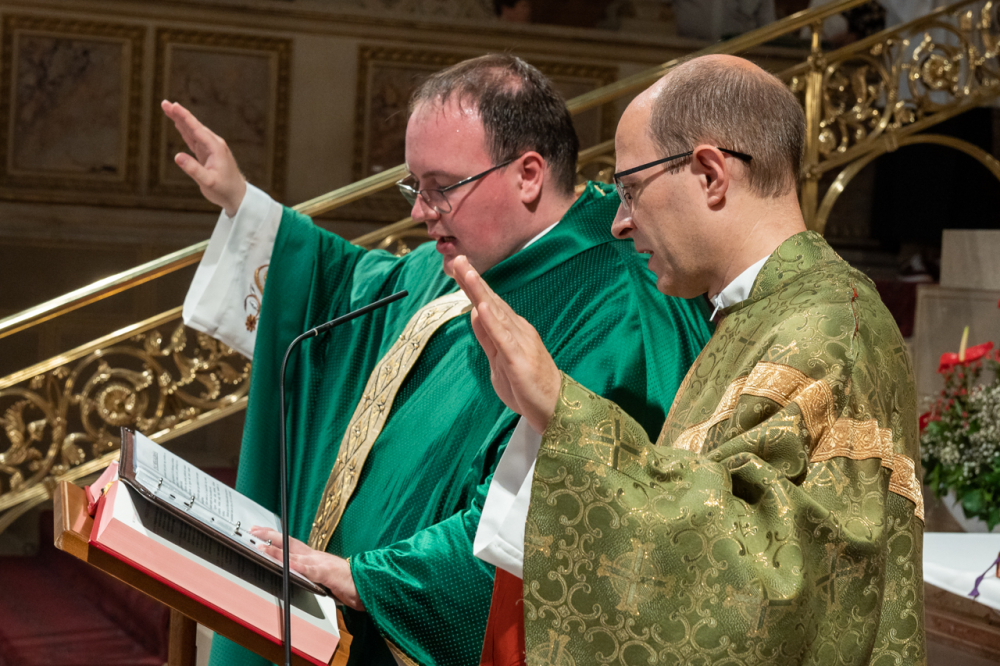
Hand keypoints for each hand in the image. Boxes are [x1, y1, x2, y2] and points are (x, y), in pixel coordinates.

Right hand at [161, 100, 246, 215]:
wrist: (237, 196)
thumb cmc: (224, 190)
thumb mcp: (208, 182)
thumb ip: (193, 169)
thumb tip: (177, 156)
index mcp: (215, 148)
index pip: (196, 129)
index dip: (184, 117)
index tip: (173, 106)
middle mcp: (214, 144)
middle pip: (194, 126)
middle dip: (179, 114)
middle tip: (165, 103)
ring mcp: (211, 148)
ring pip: (193, 131)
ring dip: (181, 120)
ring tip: (168, 108)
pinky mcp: (207, 154)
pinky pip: (194, 139)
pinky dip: (185, 130)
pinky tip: (178, 123)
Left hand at [250, 527, 364, 610]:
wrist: (368, 583)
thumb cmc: (349, 583)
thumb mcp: (325, 578)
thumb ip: (310, 575)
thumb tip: (295, 575)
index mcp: (314, 558)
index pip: (291, 545)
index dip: (275, 538)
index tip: (260, 532)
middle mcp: (316, 557)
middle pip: (290, 543)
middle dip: (270, 536)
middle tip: (253, 531)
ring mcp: (322, 564)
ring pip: (296, 555)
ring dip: (279, 551)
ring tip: (263, 547)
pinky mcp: (329, 574)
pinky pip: (311, 570)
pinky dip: (299, 566)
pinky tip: (288, 565)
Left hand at [452, 255, 559, 433]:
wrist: (556, 408)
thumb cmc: (528, 386)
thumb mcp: (499, 359)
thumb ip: (487, 337)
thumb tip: (475, 312)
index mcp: (513, 330)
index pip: (489, 304)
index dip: (474, 286)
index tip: (459, 267)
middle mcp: (518, 330)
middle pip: (491, 302)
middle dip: (474, 281)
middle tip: (458, 258)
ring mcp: (520, 343)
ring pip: (496, 314)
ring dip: (481, 292)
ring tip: (468, 273)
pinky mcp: (519, 359)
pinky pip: (503, 337)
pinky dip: (492, 321)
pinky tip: (482, 306)